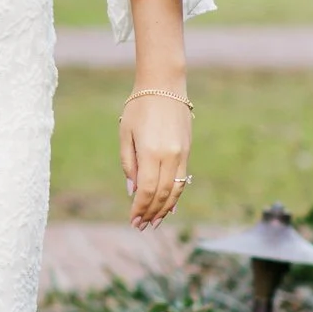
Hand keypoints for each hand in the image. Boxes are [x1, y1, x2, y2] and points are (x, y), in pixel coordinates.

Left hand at [119, 91, 190, 228]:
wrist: (164, 85)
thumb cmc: (139, 106)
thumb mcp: (125, 133)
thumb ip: (129, 163)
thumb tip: (133, 190)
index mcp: (151, 151)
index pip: (148, 189)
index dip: (141, 208)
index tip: (133, 220)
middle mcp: (170, 155)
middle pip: (163, 193)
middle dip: (152, 212)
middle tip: (142, 226)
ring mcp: (182, 153)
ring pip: (176, 189)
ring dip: (165, 208)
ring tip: (155, 221)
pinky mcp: (187, 150)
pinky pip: (183, 178)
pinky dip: (176, 194)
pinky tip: (170, 206)